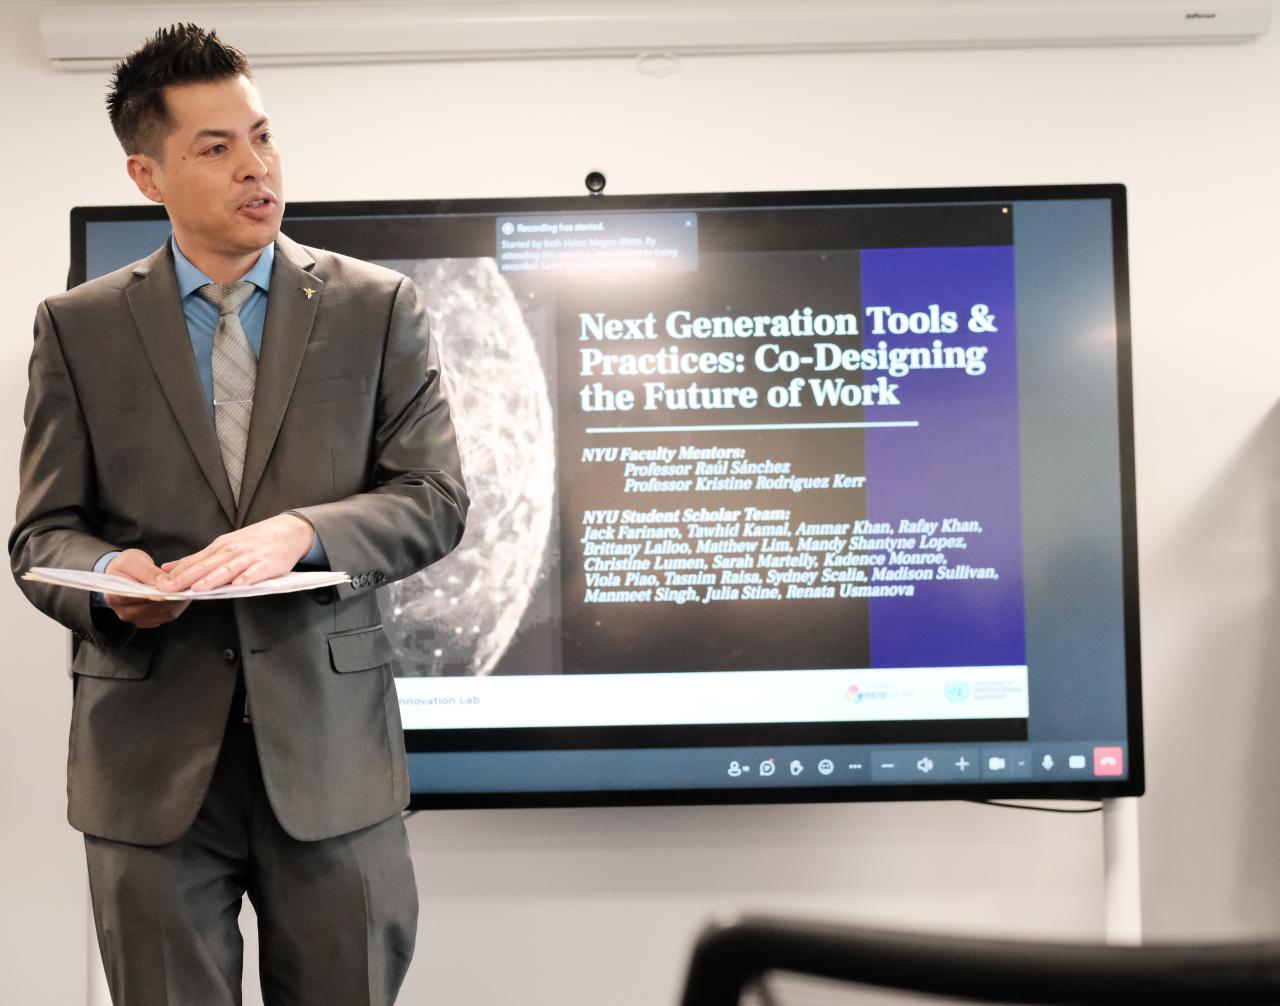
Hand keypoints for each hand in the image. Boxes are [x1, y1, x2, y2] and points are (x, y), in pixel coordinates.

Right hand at [104, 549, 191, 628]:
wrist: (121, 573)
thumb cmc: (125, 566)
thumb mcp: (133, 561)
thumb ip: (147, 572)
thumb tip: (163, 582)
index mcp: (115, 596)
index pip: (141, 599)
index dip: (160, 594)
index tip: (175, 587)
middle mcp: (125, 612)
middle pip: (156, 609)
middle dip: (174, 597)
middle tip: (188, 586)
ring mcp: (137, 619)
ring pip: (166, 614)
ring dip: (179, 602)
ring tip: (188, 588)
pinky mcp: (149, 620)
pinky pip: (168, 615)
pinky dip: (178, 605)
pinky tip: (183, 594)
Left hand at [155, 514, 314, 591]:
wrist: (289, 531)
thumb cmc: (255, 541)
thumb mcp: (223, 545)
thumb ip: (196, 559)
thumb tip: (167, 568)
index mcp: (219, 547)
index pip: (193, 562)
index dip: (176, 574)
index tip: (158, 585)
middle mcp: (232, 550)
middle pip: (206, 567)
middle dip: (186, 578)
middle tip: (168, 589)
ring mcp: (250, 556)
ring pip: (228, 569)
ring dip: (213, 579)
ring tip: (198, 589)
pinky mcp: (268, 563)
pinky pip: (256, 572)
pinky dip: (247, 578)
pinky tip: (239, 585)